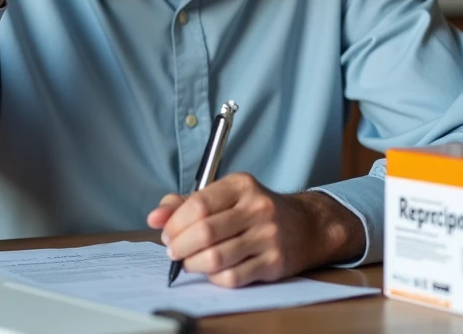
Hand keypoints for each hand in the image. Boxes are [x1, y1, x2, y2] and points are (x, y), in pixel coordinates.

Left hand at [146, 173, 364, 287]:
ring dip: (193, 264)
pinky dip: (214, 278)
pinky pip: (233, 277)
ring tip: (189, 262)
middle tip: (173, 251)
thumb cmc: (256, 211)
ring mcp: (269, 236)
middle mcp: (258, 208)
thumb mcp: (226, 196)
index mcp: (242, 185)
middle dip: (180, 246)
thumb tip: (155, 217)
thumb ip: (188, 203)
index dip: (175, 223)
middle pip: (205, 232)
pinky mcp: (275, 263)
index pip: (199, 205)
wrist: (306, 226)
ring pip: (216, 258)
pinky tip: (212, 271)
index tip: (167, 233)